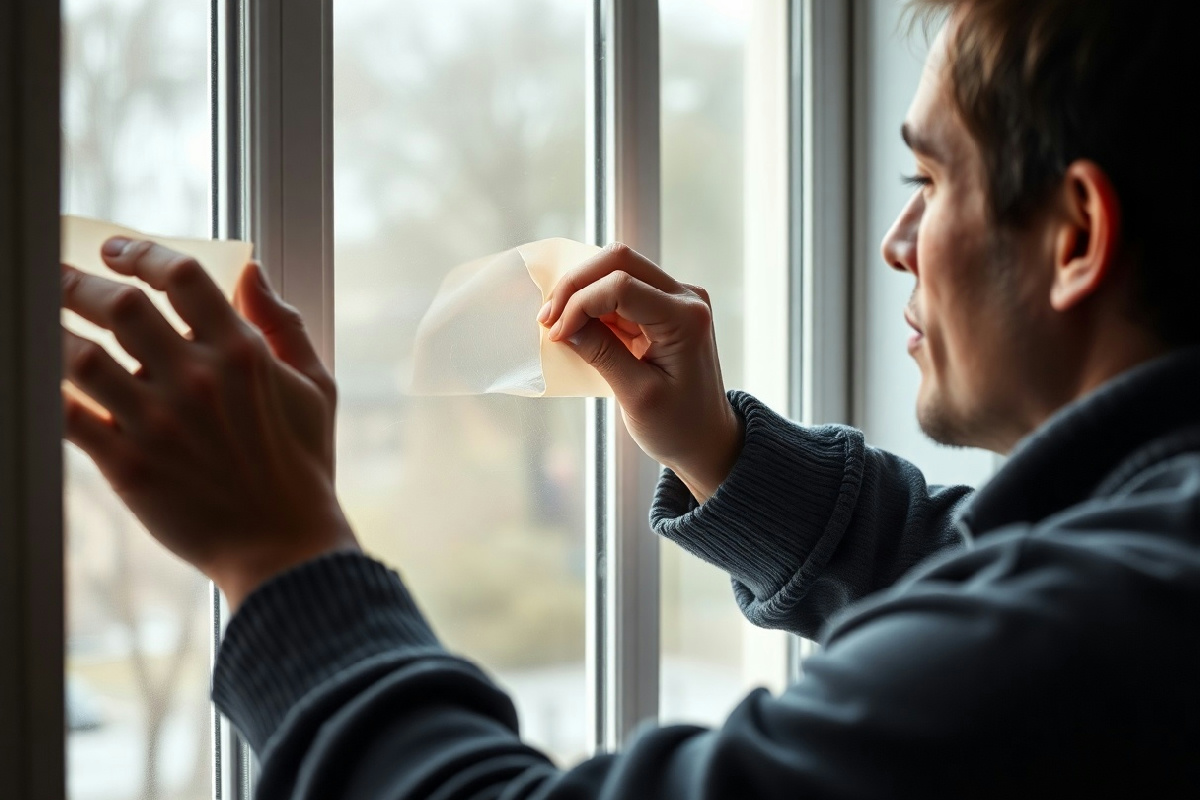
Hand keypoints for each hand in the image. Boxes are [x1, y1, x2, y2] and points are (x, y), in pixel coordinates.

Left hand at [62, 238, 358, 610]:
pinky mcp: (127, 464)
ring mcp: (157, 422)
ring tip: (42, 319)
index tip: (118, 251)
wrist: (284, 545)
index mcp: (243, 353)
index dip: (141, 252)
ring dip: (53, 328)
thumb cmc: (303, 466)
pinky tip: (41, 377)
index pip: (181, 276)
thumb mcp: (316, 387)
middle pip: (121, 305)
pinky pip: (67, 414)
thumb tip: (253, 273)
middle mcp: (196, 379)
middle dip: (82, 282)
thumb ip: (285, 325)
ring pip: (80, 355)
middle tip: (65, 277)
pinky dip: (46, 390)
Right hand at [539, 243, 741, 501]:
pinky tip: (575, 325)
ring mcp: (677, 298)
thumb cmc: (678, 425)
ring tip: (557, 323)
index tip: (555, 335)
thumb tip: (564, 325)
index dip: (579, 303)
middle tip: (547, 319)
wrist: (707, 438)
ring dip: (582, 291)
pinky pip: (622, 289)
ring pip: (618, 269)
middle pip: (619, 261)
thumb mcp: (636, 395)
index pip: (621, 286)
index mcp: (685, 318)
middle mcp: (686, 297)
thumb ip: (601, 353)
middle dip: (576, 285)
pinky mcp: (664, 306)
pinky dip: (594, 303)